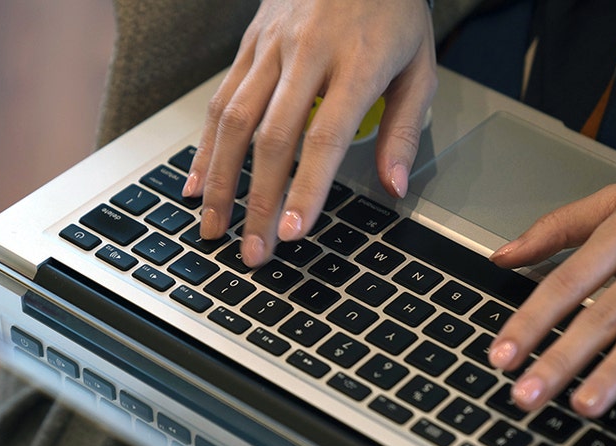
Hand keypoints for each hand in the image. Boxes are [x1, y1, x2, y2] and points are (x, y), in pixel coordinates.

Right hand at [183, 0, 436, 266]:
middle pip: (272, 137)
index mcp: (357, 61)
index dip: (305, 188)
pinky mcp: (249, 44)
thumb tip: (393, 188)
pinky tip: (196, 183)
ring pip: (234, 121)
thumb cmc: (391, 10)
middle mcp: (307, 53)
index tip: (292, 232)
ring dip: (221, 181)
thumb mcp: (419, 64)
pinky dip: (205, 147)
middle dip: (257, 201)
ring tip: (214, 227)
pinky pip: (220, 100)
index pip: (324, 136)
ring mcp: (271, 46)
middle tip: (253, 251)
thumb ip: (404, 129)